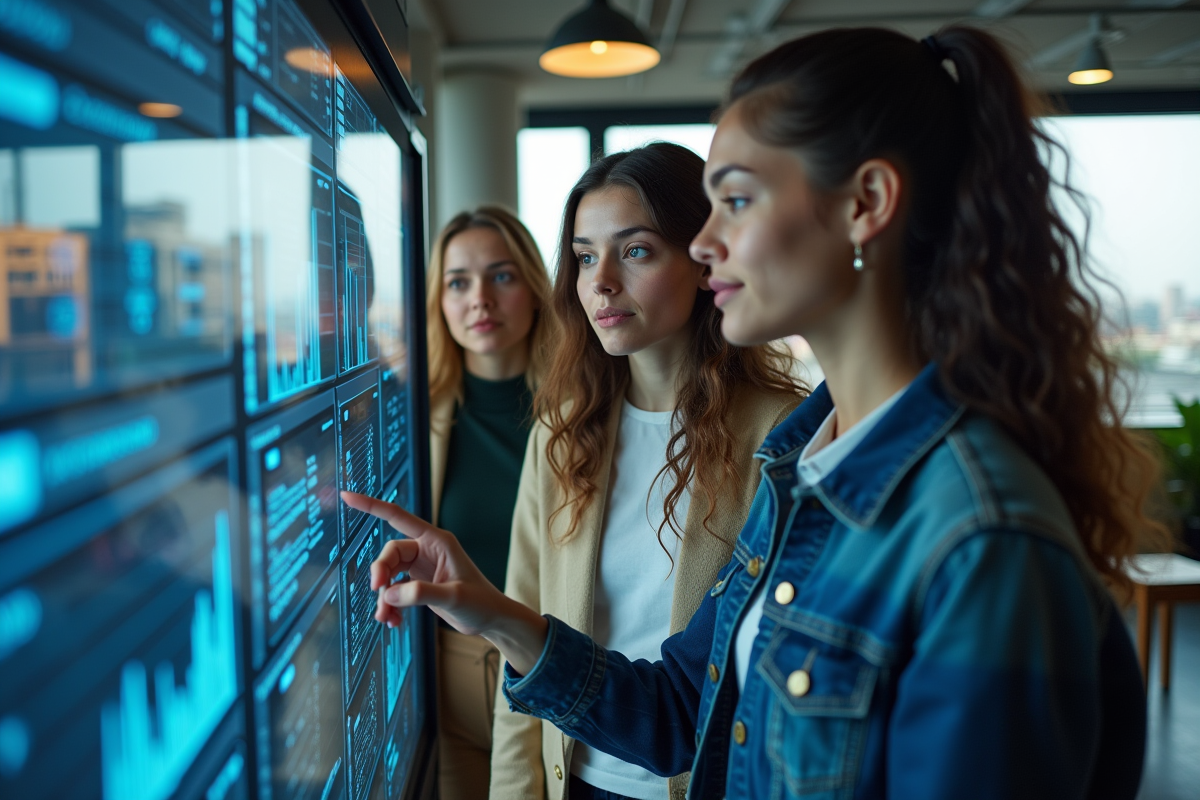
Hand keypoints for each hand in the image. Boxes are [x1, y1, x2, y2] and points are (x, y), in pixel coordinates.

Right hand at [340, 491, 547, 672]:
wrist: (490, 621)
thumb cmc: (480, 603)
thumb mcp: (453, 597)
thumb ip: (420, 593)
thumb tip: (387, 593)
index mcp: (436, 541)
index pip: (398, 516)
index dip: (372, 505)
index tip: (348, 497)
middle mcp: (426, 550)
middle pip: (389, 553)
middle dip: (380, 573)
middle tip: (379, 593)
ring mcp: (421, 568)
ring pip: (389, 574)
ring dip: (384, 596)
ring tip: (386, 618)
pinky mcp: (419, 585)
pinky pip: (394, 590)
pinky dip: (390, 605)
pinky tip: (393, 622)